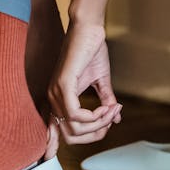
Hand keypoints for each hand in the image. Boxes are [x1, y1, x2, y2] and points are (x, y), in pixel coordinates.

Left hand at [44, 21, 121, 158]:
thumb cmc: (91, 49)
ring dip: (99, 124)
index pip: (61, 133)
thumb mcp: (100, 81)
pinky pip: (76, 115)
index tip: (102, 132)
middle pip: (71, 136)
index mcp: (59, 98)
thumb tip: (117, 119)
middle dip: (96, 133)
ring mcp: (56, 92)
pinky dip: (95, 116)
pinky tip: (106, 107)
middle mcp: (53, 97)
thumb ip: (106, 101)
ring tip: (112, 110)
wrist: (89, 28)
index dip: (75, 141)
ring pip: (75, 128)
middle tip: (111, 119)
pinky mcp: (63, 86)